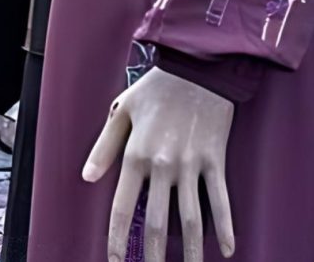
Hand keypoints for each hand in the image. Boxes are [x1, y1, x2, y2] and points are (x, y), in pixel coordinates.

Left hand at [83, 68, 234, 261]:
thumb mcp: (119, 112)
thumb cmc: (154, 90)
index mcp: (135, 155)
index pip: (124, 207)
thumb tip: (87, 177)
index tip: (116, 259)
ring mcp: (192, 166)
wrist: (196, 70)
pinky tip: (226, 249)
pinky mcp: (216, 162)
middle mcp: (163, 165)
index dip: (119, 237)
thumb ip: (103, 147)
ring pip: (191, 218)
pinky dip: (225, 226)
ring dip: (190, 250)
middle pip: (158, 221)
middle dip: (154, 253)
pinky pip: (221, 200)